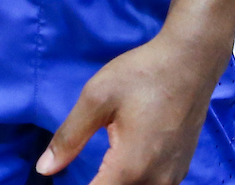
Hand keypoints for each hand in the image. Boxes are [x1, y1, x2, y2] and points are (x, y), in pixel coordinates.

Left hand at [35, 34, 216, 183]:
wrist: (190, 62)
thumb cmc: (141, 75)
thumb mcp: (97, 98)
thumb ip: (69, 137)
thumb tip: (43, 169)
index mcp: (130, 168)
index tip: (61, 180)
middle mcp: (156, 182)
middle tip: (87, 166)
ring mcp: (172, 179)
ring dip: (115, 182)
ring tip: (99, 169)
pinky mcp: (180, 171)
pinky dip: (135, 182)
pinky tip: (121, 167)